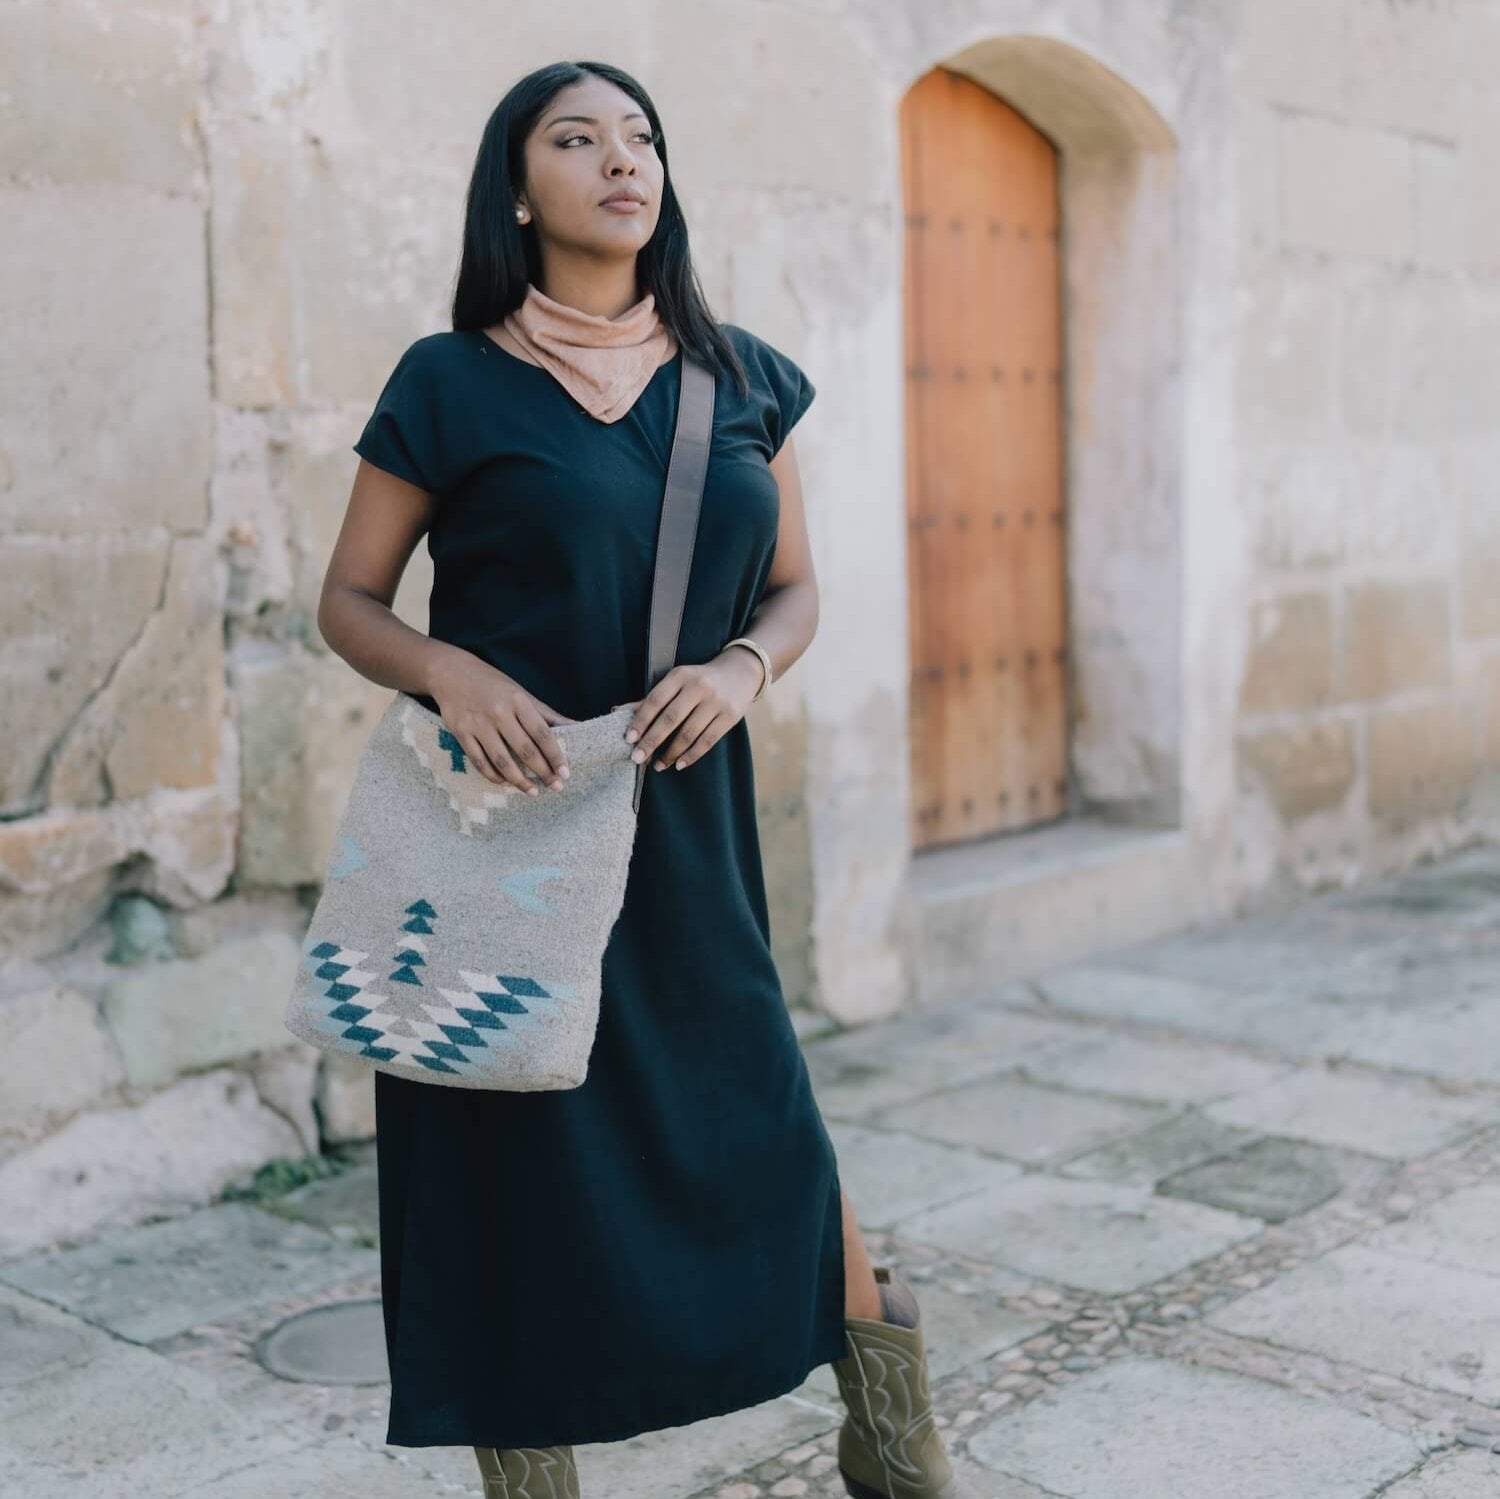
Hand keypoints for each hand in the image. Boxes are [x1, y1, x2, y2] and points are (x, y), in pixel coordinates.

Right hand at [427, 649, 575, 796]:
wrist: (451, 672)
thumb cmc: (493, 685)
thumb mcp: (521, 693)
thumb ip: (546, 714)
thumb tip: (576, 726)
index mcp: (518, 700)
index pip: (542, 733)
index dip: (555, 755)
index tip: (565, 773)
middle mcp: (499, 712)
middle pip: (525, 749)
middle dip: (542, 772)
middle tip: (555, 787)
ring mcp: (478, 724)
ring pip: (502, 760)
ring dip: (519, 780)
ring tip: (532, 792)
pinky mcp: (461, 733)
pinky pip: (479, 761)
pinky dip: (494, 776)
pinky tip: (506, 782)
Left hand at [616, 649, 764, 773]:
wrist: (740, 672)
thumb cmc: (699, 681)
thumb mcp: (676, 682)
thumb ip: (650, 699)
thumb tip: (617, 712)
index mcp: (680, 675)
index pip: (655, 700)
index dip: (641, 720)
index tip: (628, 739)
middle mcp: (699, 686)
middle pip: (671, 718)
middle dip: (652, 741)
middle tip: (637, 758)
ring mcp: (716, 702)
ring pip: (689, 733)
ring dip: (671, 753)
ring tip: (658, 765)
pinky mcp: (730, 716)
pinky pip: (707, 741)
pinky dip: (691, 755)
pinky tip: (679, 764)